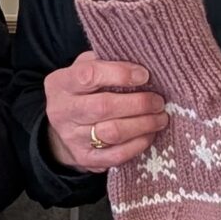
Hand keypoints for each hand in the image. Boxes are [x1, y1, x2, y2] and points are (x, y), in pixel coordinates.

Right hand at [41, 50, 167, 170]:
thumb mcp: (85, 68)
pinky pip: (116, 155)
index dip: (120, 74)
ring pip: (112, 133)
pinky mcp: (85, 158)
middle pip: (104, 107)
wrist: (64, 127)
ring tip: (160, 117)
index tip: (144, 75)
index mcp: (60, 83)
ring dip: (143, 124)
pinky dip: (138, 144)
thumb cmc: (84, 90)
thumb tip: (142, 61)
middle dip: (139, 103)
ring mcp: (71, 137)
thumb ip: (106, 62)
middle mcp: (61, 111)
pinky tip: (149, 134)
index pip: (89, 75)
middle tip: (158, 101)